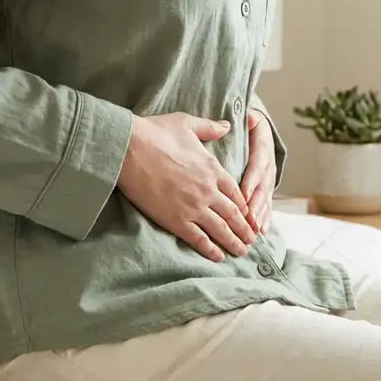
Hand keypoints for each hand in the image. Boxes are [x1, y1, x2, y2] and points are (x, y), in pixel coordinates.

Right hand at [116, 113, 255, 261]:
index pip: (236, 193)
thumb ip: (209, 127)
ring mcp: (193, 207)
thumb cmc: (156, 132)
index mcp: (213, 169)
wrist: (129, 148)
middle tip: (251, 241)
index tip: (249, 216)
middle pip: (233, 215)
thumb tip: (227, 125)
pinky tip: (218, 257)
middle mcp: (208, 191)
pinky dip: (210, 249)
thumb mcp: (187, 123)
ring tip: (241, 252)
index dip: (244, 207)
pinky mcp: (175, 219)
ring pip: (220, 229)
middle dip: (244, 229)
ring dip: (233, 242)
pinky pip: (198, 238)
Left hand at [240, 108, 276, 233]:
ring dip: (260, 213)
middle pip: (263, 186)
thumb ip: (248, 119)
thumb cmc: (247, 124)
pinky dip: (266, 217)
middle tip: (248, 219)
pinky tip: (263, 230)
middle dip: (256, 203)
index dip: (252, 180)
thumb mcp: (248, 117)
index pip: (257, 165)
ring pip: (266, 197)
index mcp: (263, 146)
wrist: (258, 129)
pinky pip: (267, 204)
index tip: (244, 194)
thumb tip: (249, 117)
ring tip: (254, 228)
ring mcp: (269, 178)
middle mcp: (269, 164)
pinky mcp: (267, 188)